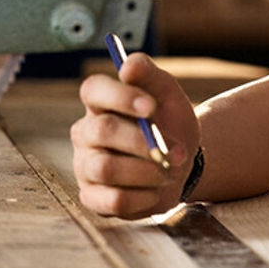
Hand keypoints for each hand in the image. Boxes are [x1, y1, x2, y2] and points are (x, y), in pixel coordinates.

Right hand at [71, 52, 199, 217]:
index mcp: (100, 103)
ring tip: (171, 171)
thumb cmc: (169, 122)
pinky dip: (142, 197)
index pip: (93, 90)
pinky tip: (156, 190)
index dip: (120, 96)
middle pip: (103, 130)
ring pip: (107, 168)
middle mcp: (85, 132)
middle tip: (177, 152)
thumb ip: (149, 74)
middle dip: (144, 141)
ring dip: (147, 171)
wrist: (183, 162)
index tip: (151, 107)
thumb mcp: (167, 93)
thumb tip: (127, 66)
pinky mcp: (93, 197)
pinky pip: (112, 201)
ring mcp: (85, 166)